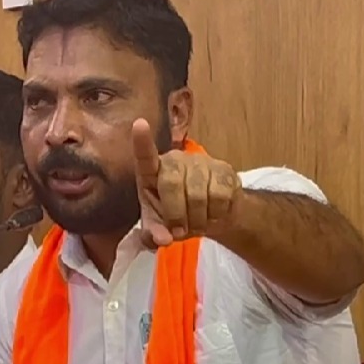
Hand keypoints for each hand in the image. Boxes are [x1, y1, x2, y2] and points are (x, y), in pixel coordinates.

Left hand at [132, 118, 240, 245]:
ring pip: (198, 194)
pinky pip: (220, 196)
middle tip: (180, 231)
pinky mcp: (224, 169)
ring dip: (197, 220)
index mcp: (152, 173)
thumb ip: (154, 234)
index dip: (142, 142)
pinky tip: (213, 214)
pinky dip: (215, 215)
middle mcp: (175, 161)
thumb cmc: (177, 216)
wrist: (214, 216)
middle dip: (175, 214)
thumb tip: (162, 239)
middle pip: (172, 183)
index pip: (145, 156)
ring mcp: (201, 162)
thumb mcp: (160, 227)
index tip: (139, 124)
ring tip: (196, 224)